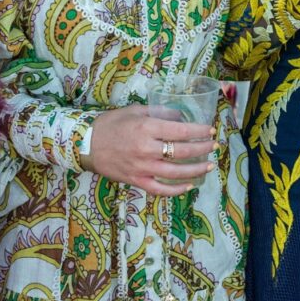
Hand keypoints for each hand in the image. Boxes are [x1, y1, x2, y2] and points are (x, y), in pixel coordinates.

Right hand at [80, 105, 217, 195]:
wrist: (85, 144)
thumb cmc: (110, 124)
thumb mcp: (135, 110)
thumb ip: (159, 113)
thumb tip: (181, 117)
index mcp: (146, 128)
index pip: (180, 131)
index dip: (199, 132)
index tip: (211, 130)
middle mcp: (146, 149)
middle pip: (182, 151)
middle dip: (202, 148)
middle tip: (214, 146)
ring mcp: (142, 168)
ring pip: (175, 173)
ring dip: (196, 170)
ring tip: (209, 165)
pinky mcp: (136, 181)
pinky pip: (160, 190)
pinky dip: (176, 190)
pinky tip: (189, 186)